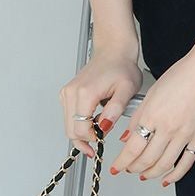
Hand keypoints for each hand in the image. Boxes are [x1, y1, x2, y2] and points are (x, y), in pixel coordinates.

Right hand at [58, 40, 143, 158]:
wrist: (113, 51)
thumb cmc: (121, 67)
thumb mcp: (126, 90)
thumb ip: (115, 110)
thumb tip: (104, 127)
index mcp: (85, 93)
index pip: (80, 129)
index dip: (92, 140)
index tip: (102, 143)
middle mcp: (71, 93)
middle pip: (70, 130)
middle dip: (85, 140)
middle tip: (100, 144)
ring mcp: (67, 93)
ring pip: (68, 125)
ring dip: (82, 133)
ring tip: (99, 132)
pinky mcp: (67, 94)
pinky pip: (69, 116)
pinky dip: (79, 124)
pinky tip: (93, 122)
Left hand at [108, 47, 194, 185]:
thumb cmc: (182, 75)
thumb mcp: (151, 94)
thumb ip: (138, 118)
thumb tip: (127, 139)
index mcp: (153, 115)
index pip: (133, 148)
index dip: (122, 162)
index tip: (117, 167)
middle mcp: (168, 127)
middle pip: (147, 159)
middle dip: (134, 168)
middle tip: (128, 170)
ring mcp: (185, 134)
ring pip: (165, 164)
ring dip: (151, 174)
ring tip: (144, 175)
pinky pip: (186, 162)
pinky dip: (175, 174)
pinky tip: (167, 179)